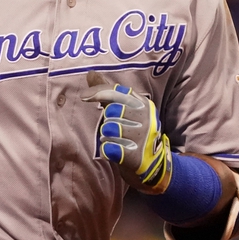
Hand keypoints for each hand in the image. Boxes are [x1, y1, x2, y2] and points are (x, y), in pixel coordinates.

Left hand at [80, 72, 172, 194]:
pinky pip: (109, 148)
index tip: (84, 96)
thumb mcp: (127, 110)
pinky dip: (108, 150)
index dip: (99, 92)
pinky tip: (116, 152)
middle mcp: (146, 118)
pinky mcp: (136, 155)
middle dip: (108, 121)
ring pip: (109, 130)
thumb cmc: (135, 134)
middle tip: (117, 130)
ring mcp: (142, 136)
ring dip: (108, 137)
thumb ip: (109, 93)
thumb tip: (90, 73)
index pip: (118, 92)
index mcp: (144, 104)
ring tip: (119, 141)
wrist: (154, 165)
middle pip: (111, 112)